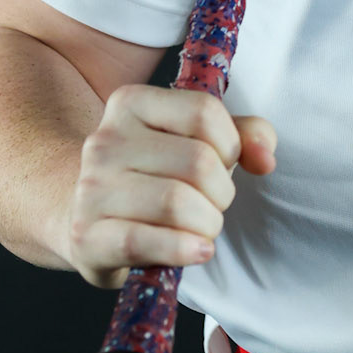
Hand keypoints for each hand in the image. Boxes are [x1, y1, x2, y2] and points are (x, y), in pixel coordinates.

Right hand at [67, 82, 275, 287]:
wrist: (86, 216)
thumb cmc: (153, 175)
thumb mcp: (196, 141)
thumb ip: (243, 135)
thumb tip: (266, 157)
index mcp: (131, 102)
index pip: (204, 112)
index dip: (231, 145)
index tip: (223, 164)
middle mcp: (104, 140)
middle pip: (197, 162)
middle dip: (222, 192)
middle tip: (212, 205)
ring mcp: (91, 188)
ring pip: (177, 203)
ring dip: (207, 224)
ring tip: (201, 228)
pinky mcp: (86, 235)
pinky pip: (144, 242)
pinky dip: (183, 250)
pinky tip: (196, 251)